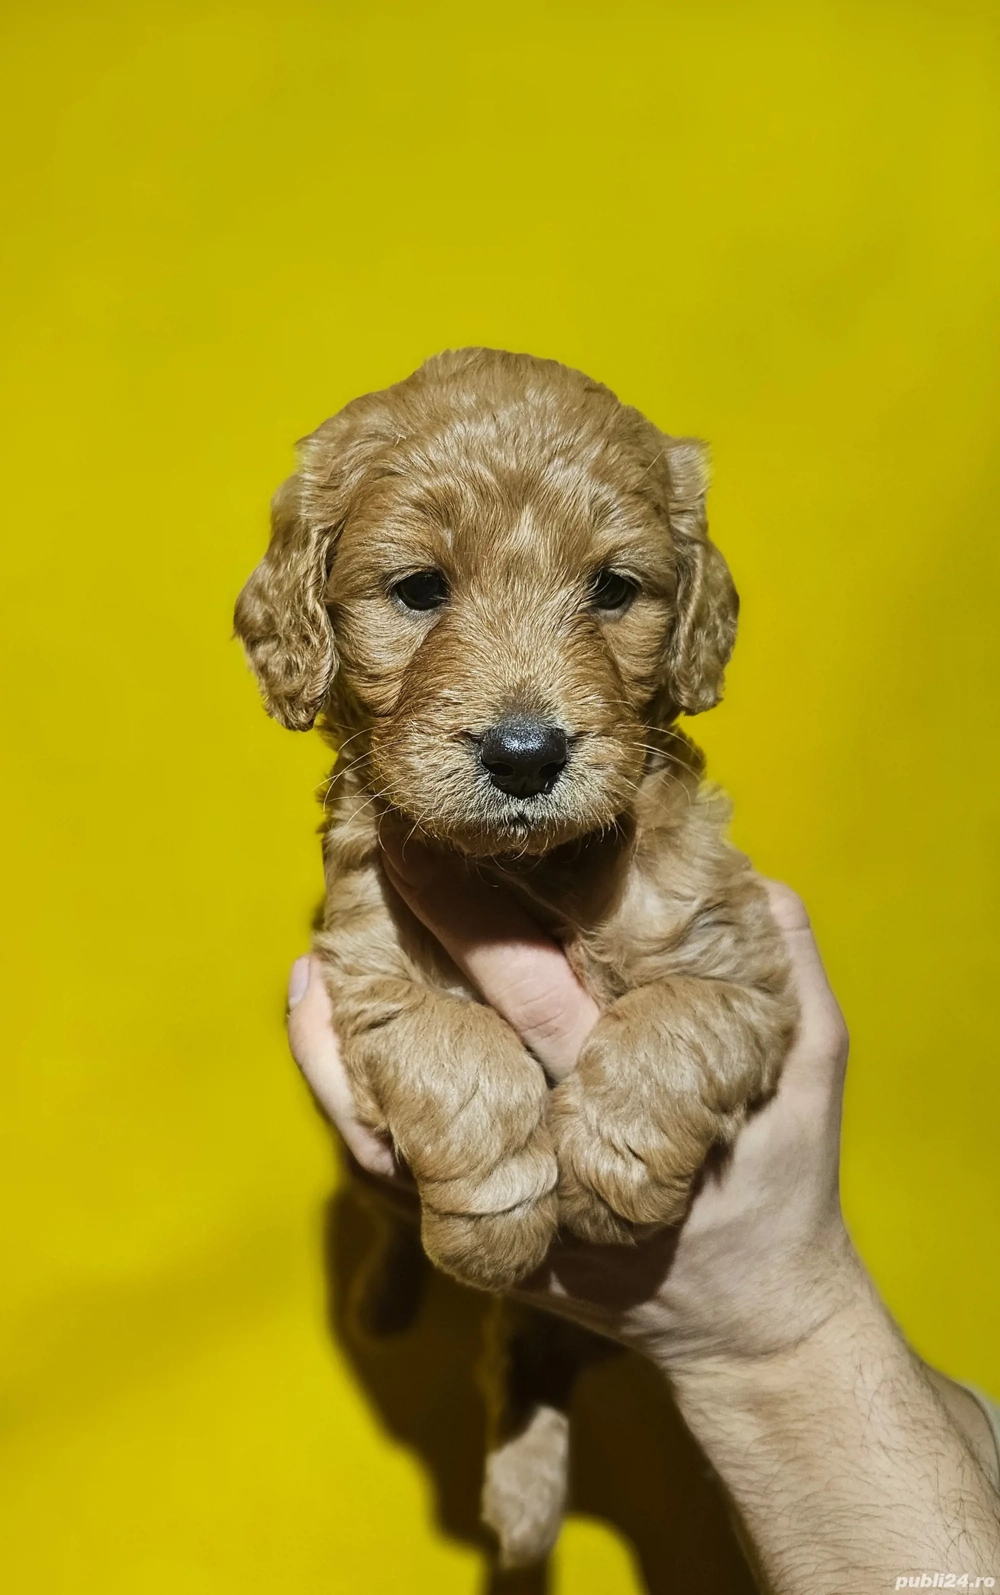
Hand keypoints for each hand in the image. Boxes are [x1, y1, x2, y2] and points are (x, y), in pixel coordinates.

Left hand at [288, 836, 852, 1370]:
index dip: (472, 912)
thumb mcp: (813, 1065)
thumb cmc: (783, 1180)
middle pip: (448, 1032)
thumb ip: (789, 962)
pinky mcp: (469, 1232)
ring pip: (387, 1112)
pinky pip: (382, 1165)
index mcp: (621, 1097)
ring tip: (324, 936)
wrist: (742, 1317)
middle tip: (373, 848)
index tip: (434, 838)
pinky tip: (324, 1015)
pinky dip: (342, 1090)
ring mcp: (495, 1202)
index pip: (530, 990)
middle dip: (406, 934)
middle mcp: (542, 1150)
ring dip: (347, 1022)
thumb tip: (743, 868)